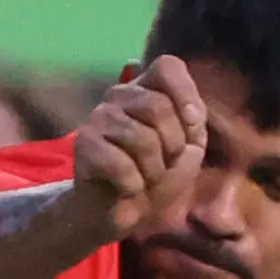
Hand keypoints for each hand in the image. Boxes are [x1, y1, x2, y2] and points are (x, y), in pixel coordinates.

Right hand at [71, 56, 207, 241]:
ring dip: (154, 170)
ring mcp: (99, 117)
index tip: (192, 128)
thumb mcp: (189, 148)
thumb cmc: (156, 175)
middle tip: (164, 164)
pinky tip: (128, 188)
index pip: (167, 67)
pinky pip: (121, 164)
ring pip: (142, 137)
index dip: (185, 96)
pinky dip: (134, 185)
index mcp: (147, 89)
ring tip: (146, 178)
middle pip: (158, 106)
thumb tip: (190, 115)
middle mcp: (120, 96)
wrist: (121, 211)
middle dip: (173, 145)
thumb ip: (195, 122)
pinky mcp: (84, 144)